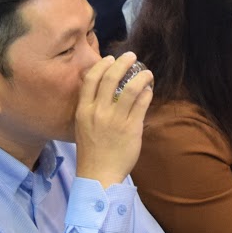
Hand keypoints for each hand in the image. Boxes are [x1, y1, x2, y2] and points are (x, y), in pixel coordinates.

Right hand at [73, 52, 153, 187]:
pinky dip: (147, 93)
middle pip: (111, 77)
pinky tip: (149, 91)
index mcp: (83, 110)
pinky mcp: (131, 128)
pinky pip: (142, 103)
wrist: (98, 175)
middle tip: (132, 57)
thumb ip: (90, 107)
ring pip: (131, 88)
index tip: (110, 58)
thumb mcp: (82, 126)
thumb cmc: (91, 151)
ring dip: (141, 76)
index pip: (90, 79)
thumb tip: (102, 89)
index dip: (102, 65)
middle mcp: (98, 112)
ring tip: (147, 73)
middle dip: (123, 62)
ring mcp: (115, 120)